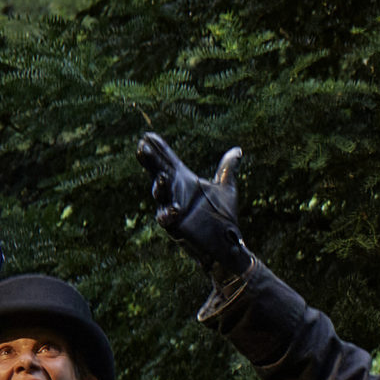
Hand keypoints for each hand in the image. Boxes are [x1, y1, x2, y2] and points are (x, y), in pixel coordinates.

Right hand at [137, 132, 251, 278]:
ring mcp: (173, 211)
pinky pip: (168, 221)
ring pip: (161, 198)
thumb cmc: (224, 217)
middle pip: (159, 174)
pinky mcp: (176, 229)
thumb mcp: (226, 189)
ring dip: (159, 188)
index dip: (160, 149)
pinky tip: (174, 209)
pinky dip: (169, 215)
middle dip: (150, 163)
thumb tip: (237, 151)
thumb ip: (227, 169)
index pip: (168, 161)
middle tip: (142, 147)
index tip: (148, 135)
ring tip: (162, 177)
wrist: (228, 245)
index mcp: (184, 182)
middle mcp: (175, 194)